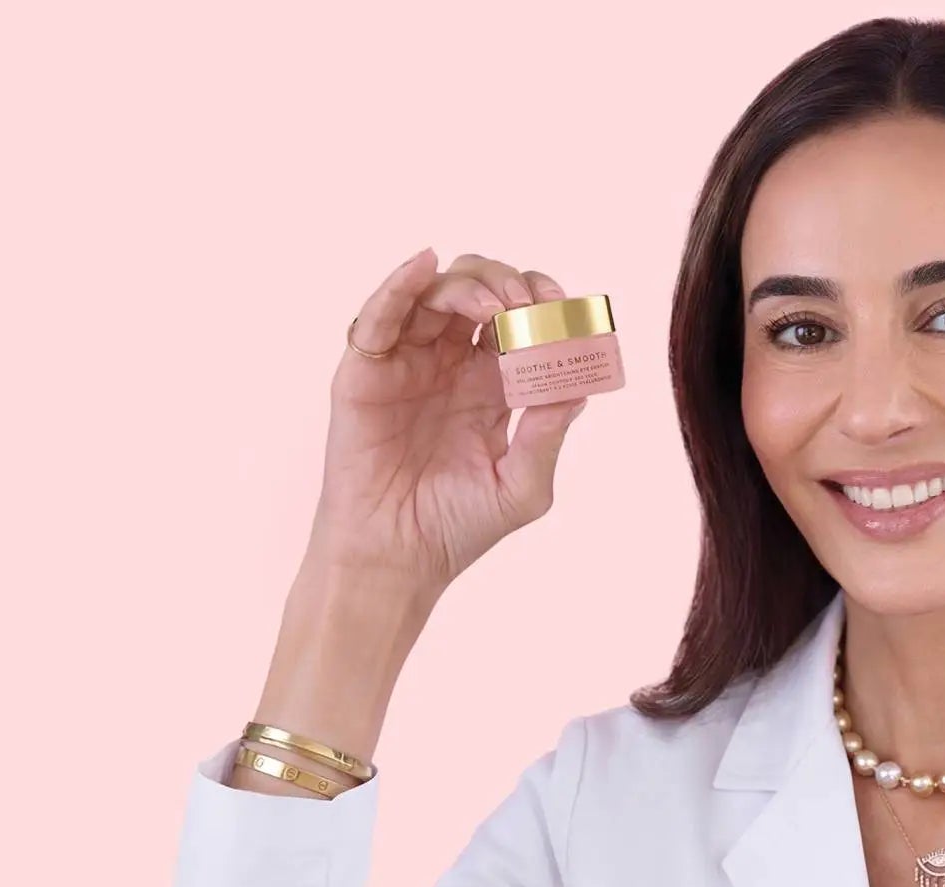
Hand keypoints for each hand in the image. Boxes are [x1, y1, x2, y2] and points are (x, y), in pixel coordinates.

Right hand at [306, 249, 590, 592]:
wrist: (396, 562)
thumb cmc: (455, 529)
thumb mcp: (523, 487)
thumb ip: (549, 433)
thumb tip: (580, 380)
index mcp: (491, 385)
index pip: (520, 319)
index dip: (542, 301)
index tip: (562, 306)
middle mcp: (449, 365)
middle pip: (479, 291)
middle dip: (509, 285)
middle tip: (528, 305)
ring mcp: (406, 364)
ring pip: (434, 292)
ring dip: (469, 285)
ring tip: (495, 307)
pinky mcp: (364, 372)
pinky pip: (378, 315)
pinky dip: (398, 283)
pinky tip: (422, 265)